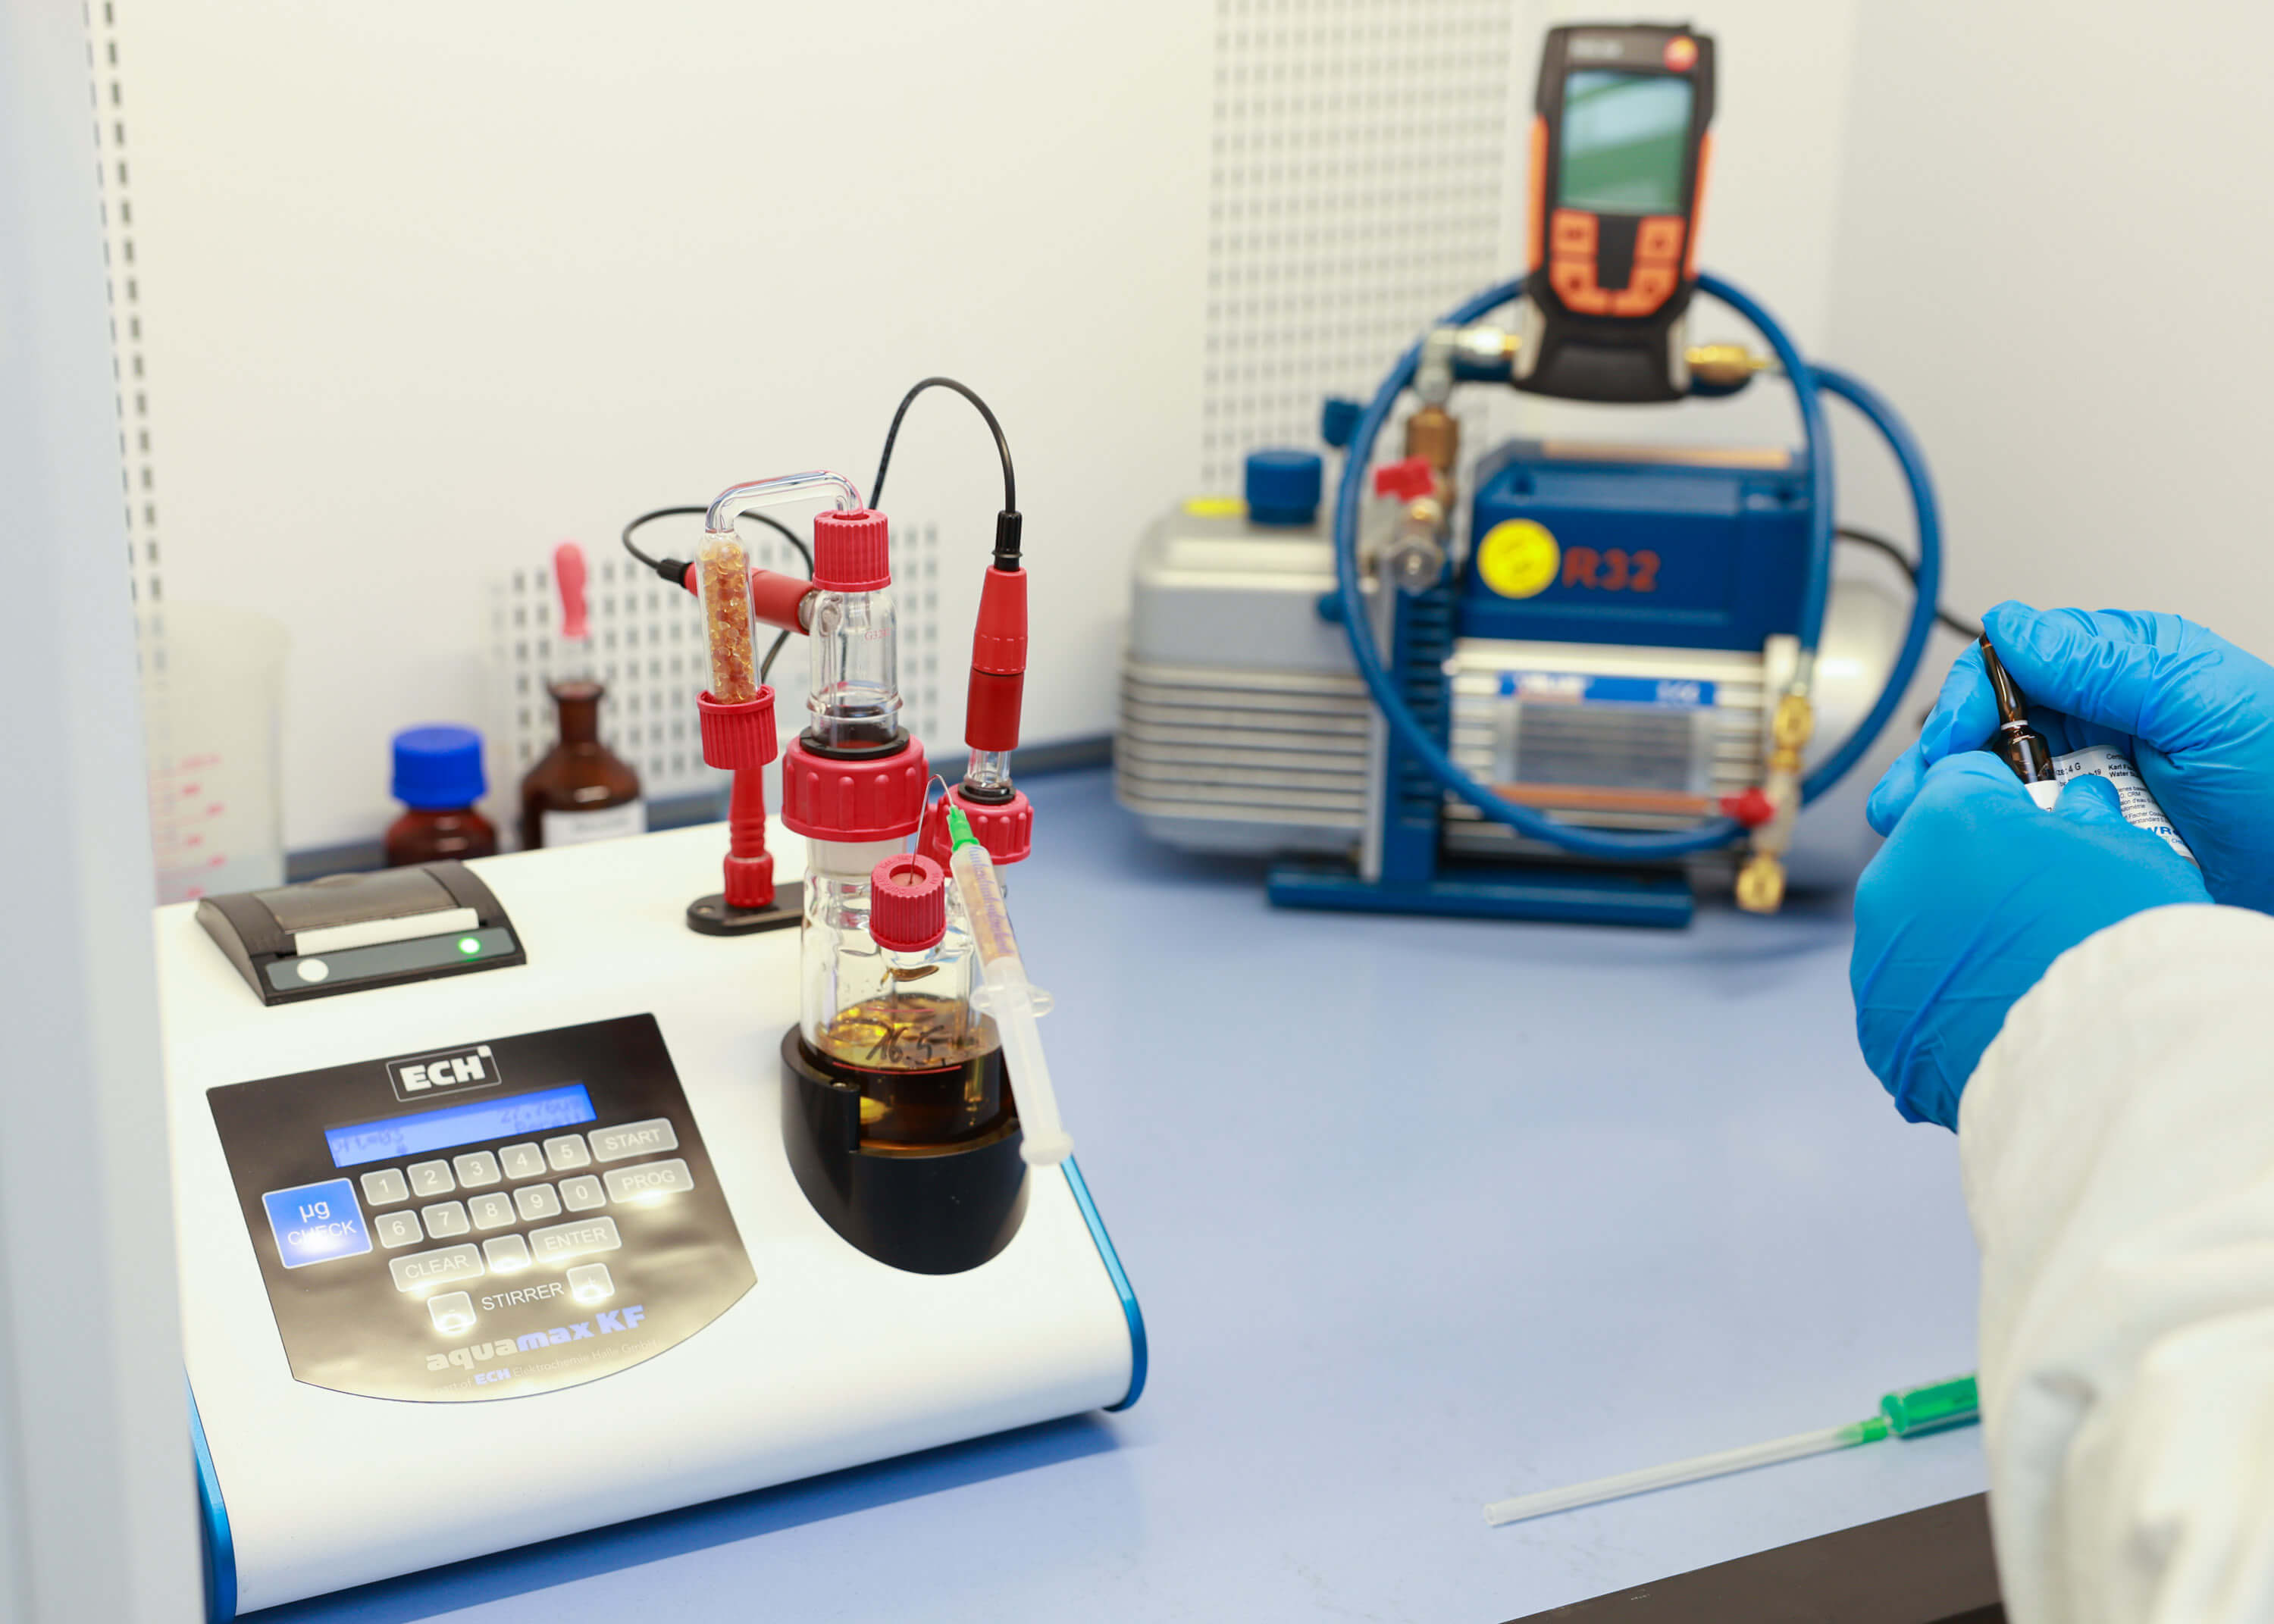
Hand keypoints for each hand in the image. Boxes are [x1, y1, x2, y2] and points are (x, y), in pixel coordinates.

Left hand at [1852, 754, 2208, 1129]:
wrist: (2097, 1059)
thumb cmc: (2118, 940)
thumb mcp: (2127, 848)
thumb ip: (2088, 817)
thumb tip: (2077, 804)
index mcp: (1947, 813)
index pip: (1964, 773)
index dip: (2008, 795)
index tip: (2038, 821)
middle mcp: (1891, 875)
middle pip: (1931, 848)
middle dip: (1977, 865)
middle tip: (2039, 902)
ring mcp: (1875, 951)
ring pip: (1916, 922)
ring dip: (1958, 933)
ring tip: (2022, 968)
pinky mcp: (1874, 1017)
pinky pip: (1908, 989)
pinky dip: (1943, 995)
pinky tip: (1994, 1011)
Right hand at [1868, 603, 2273, 912]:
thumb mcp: (2204, 706)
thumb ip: (2107, 664)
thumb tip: (2015, 629)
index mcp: (2124, 672)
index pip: (2014, 664)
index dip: (1970, 698)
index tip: (1951, 738)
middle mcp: (2100, 726)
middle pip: (1987, 727)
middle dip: (1938, 759)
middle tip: (1909, 795)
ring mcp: (2090, 789)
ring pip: (1991, 785)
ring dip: (1944, 804)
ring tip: (1906, 829)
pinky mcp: (2085, 846)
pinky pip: (2019, 841)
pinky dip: (1982, 847)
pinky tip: (1959, 858)